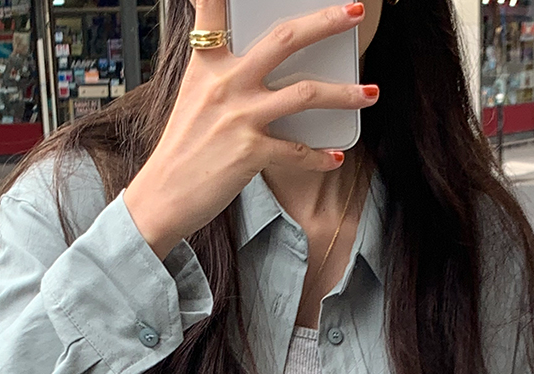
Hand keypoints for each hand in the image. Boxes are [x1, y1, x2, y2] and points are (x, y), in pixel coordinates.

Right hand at [123, 0, 378, 258]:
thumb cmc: (182, 148)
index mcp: (208, 64)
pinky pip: (297, 151)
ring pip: (306, 93)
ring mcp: (240, 117)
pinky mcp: (250, 152)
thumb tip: (235, 54)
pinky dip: (320, 156)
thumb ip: (216, 67)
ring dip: (345, 93)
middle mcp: (226, 83)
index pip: (214, 8)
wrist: (163, 195)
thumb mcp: (193, 95)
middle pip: (285, 39)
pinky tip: (335, 157)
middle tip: (354, 11)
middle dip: (326, 21)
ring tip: (370, 93)